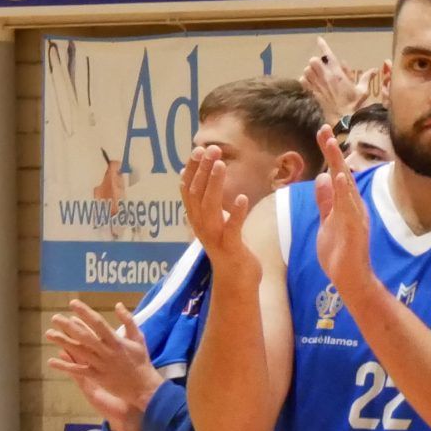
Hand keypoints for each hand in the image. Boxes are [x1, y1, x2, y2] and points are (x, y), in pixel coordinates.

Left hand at [46, 299, 160, 430]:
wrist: (143, 387)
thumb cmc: (141, 361)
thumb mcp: (139, 338)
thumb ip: (128, 321)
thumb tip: (118, 304)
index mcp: (116, 341)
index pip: (98, 323)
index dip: (85, 312)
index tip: (73, 304)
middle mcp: (106, 352)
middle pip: (84, 336)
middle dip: (68, 326)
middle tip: (55, 318)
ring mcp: (100, 365)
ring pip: (79, 351)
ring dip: (63, 342)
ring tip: (49, 333)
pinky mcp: (97, 376)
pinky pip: (78, 370)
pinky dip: (65, 366)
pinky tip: (52, 361)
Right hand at [182, 145, 253, 273]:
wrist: (235, 281)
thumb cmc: (228, 247)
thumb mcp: (215, 221)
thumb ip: (208, 202)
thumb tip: (200, 177)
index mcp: (196, 218)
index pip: (189, 189)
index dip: (193, 169)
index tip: (199, 149)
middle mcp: (201, 226)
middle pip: (197, 194)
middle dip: (203, 170)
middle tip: (211, 149)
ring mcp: (214, 237)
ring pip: (210, 208)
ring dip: (215, 184)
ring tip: (221, 165)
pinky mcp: (230, 247)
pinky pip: (232, 228)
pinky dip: (236, 213)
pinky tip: (242, 197)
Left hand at [302, 36, 383, 124]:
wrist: (343, 120)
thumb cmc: (354, 105)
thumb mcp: (362, 91)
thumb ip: (367, 78)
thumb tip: (375, 70)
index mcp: (338, 74)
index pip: (328, 55)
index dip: (323, 45)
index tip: (319, 40)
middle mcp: (325, 77)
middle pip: (314, 60)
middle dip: (317, 62)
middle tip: (322, 67)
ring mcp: (317, 85)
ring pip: (307, 69)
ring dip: (310, 71)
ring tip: (316, 76)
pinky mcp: (311, 93)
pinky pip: (302, 81)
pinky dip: (305, 81)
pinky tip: (310, 84)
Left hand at [314, 132, 375, 298]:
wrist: (350, 279)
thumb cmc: (339, 254)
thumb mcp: (327, 222)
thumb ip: (325, 201)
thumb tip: (322, 178)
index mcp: (346, 204)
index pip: (336, 174)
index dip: (329, 154)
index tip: (321, 133)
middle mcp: (353, 205)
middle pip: (342, 173)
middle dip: (332, 152)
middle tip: (323, 129)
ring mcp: (355, 216)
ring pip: (346, 185)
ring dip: (337, 164)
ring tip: (330, 144)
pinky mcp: (354, 228)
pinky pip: (348, 206)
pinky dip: (344, 190)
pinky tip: (338, 176)